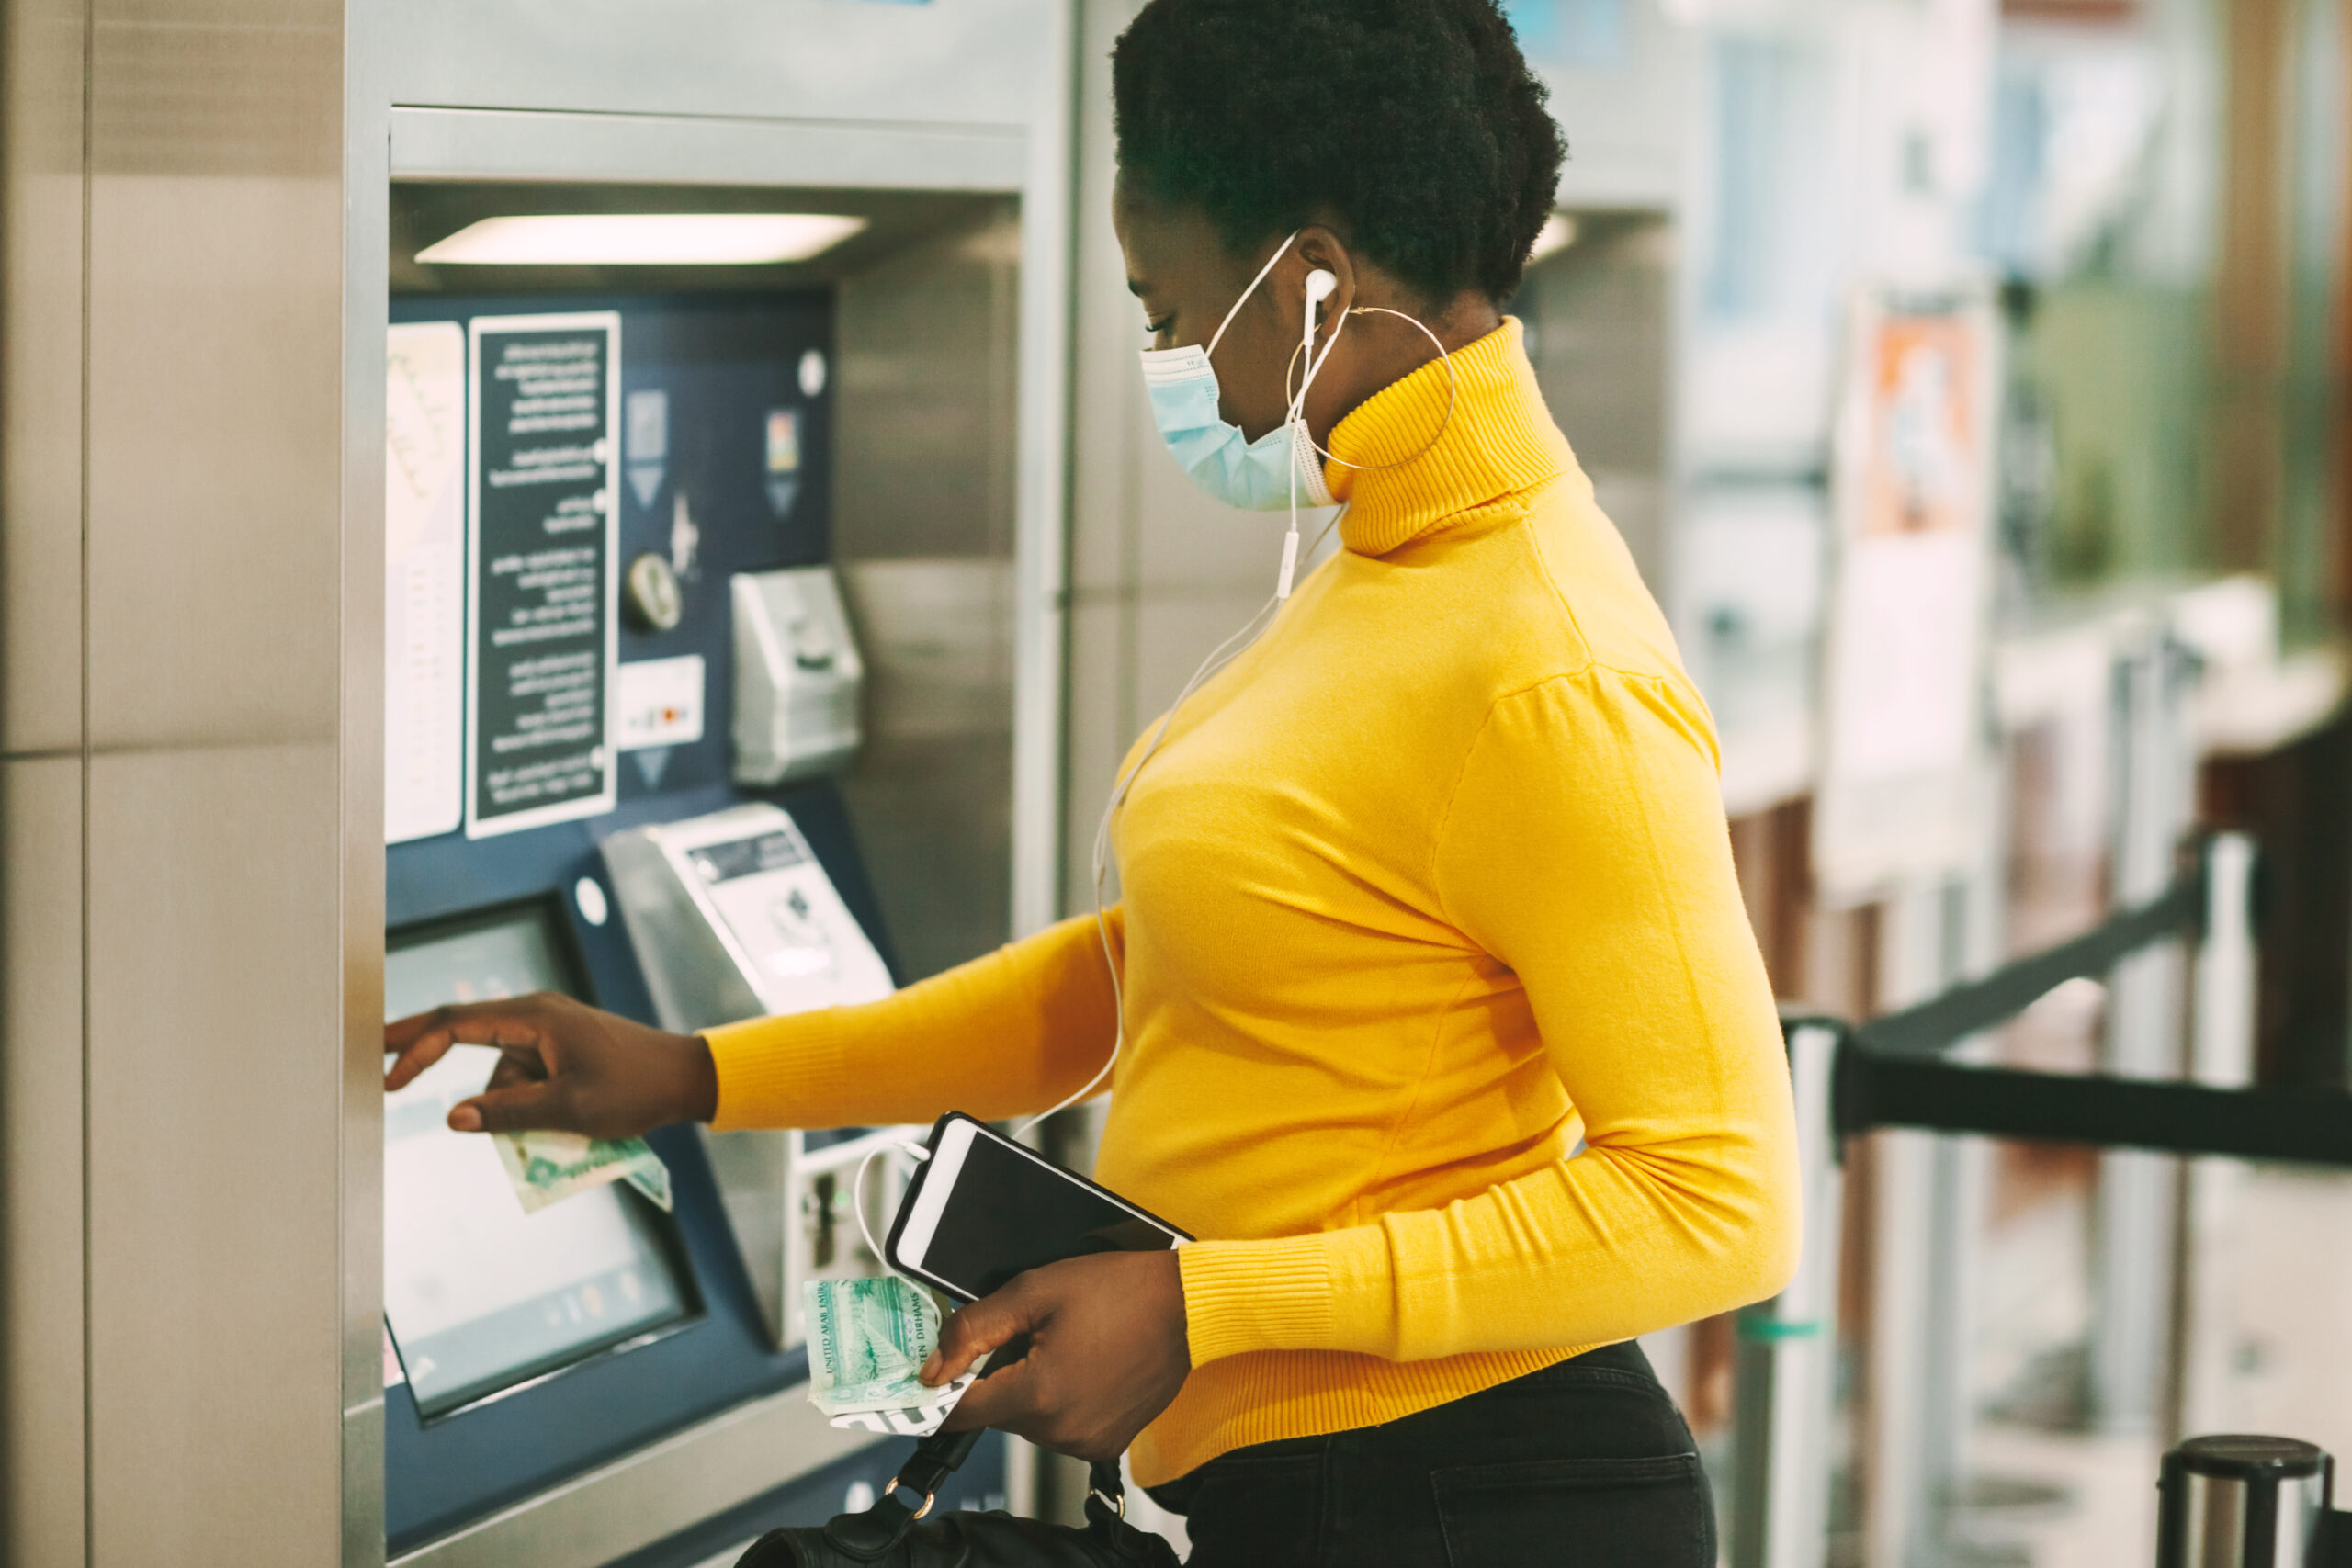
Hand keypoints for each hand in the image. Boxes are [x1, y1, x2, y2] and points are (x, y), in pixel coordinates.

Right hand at [383, 991, 717, 1137]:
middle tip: (379, 1066)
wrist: (686, 1078)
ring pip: (502, 1071)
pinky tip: (565, 1123)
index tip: (387, 1076)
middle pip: (464, 1029)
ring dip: (510, 1105)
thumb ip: (508, 1112)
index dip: (416, 1048)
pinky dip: (530, 1103)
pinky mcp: (562, 1050)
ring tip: (559, 1128)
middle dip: (424, 1050)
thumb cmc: (634, 1089)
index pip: (456, 1025)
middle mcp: (536, 1015)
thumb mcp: (568, 1109)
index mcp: (534, 1017)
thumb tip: (451, 1118)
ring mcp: (550, 1031)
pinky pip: (526, 1079)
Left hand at [924, 1250, 1190, 1461]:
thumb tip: (931, 1368)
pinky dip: (1059, 1400)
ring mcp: (1085, 1442)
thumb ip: (973, 1330)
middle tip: (1029, 1332)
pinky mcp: (1105, 1443)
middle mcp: (1059, 1431)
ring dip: (1030, 1387)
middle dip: (998, 1374)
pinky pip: (1059, 1427)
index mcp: (1038, 1396)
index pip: (959, 1413)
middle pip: (995, 1411)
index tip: (937, 1370)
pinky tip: (1083, 1364)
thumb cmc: (1119, 1290)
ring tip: (1064, 1344)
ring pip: (1027, 1419)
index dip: (941, 1388)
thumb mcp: (1034, 1292)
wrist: (1188, 1308)